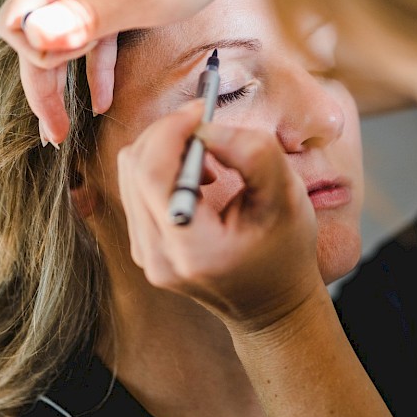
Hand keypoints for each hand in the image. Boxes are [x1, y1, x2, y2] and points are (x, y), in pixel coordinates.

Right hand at [0, 0, 279, 142]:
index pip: (15, 23)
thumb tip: (34, 37)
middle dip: (41, 83)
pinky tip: (102, 97)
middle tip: (54, 135)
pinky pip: (89, 17)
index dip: (34, 65)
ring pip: (61, 26)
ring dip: (64, 74)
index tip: (65, 95)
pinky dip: (92, 55)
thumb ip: (87, 20)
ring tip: (68, 125)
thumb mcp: (145, 0)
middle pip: (33, 29)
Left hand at [116, 100, 323, 330]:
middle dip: (168, 132)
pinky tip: (199, 179)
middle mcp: (158, 258)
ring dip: (165, 149)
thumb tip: (206, 127)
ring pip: (130, 174)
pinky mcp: (143, 249)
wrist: (271, 306)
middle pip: (135, 168)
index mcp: (194, 250)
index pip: (153, 174)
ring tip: (210, 160)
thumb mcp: (287, 197)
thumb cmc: (285, 251)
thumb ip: (252, 155)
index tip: (201, 110)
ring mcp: (145, 257)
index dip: (171, 130)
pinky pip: (136, 190)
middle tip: (205, 122)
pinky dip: (162, 168)